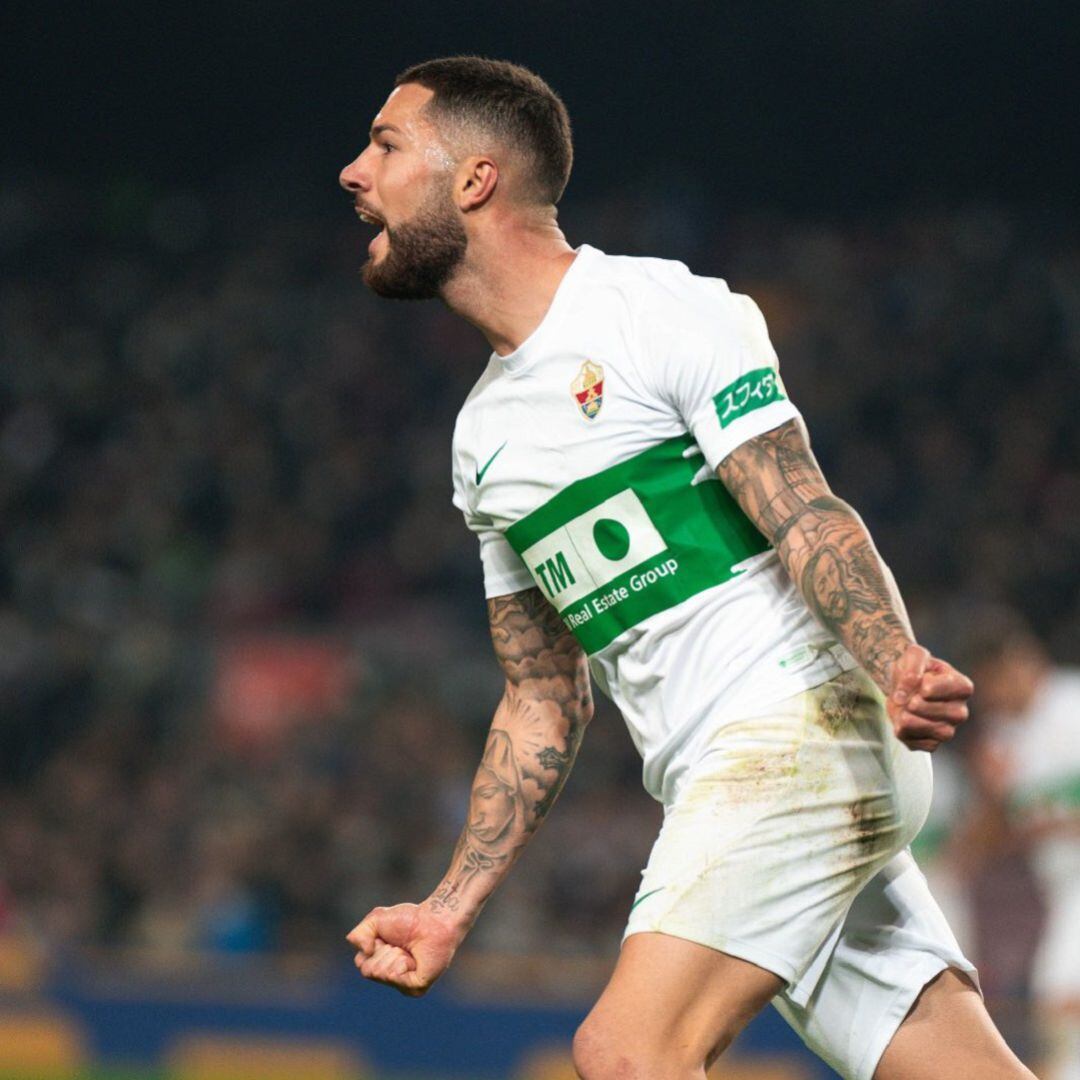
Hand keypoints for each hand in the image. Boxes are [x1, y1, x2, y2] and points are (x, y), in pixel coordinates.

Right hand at [346, 901, 465, 996]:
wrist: (434, 920)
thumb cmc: (409, 919)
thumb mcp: (375, 920)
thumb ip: (358, 934)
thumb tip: (365, 953)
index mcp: (380, 963)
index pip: (361, 964)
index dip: (372, 946)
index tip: (387, 938)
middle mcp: (390, 977)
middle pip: (368, 971)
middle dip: (382, 951)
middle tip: (400, 945)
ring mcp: (403, 985)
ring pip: (381, 974)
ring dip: (393, 955)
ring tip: (408, 951)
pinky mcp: (416, 988)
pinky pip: (395, 977)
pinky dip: (402, 962)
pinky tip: (414, 959)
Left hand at [887, 643, 973, 751]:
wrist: (900, 684)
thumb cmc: (913, 668)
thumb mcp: (913, 655)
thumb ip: (911, 669)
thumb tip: (902, 697)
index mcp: (962, 687)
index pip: (953, 689)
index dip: (928, 686)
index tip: (921, 681)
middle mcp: (960, 711)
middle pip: (950, 713)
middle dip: (918, 703)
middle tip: (908, 697)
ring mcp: (947, 729)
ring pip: (938, 732)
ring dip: (909, 718)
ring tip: (901, 707)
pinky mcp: (930, 743)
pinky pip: (919, 744)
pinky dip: (902, 731)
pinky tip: (900, 719)